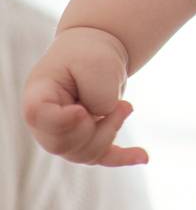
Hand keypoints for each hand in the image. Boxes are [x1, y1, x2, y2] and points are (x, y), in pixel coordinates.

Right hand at [22, 25, 147, 165]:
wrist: (95, 52)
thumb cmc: (91, 54)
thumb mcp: (98, 64)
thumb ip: (99, 95)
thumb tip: (104, 119)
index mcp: (38, 95)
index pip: (38, 117)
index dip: (61, 121)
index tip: (81, 111)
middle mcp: (45, 122)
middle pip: (63, 144)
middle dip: (96, 129)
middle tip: (119, 104)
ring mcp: (62, 134)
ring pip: (84, 154)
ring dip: (111, 132)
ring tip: (127, 106)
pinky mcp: (85, 138)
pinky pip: (102, 157)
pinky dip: (123, 157)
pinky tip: (143, 157)